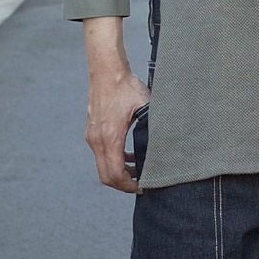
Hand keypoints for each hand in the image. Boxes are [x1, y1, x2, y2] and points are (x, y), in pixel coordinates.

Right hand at [85, 69, 150, 193]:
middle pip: (106, 176)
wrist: (106, 72)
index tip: (143, 187)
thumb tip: (167, 140)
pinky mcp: (91, 131)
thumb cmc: (125, 86)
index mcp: (111, 137)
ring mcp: (92, 136)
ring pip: (102, 166)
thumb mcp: (145, 106)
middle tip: (140, 184)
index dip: (129, 185)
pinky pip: (101, 154)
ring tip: (137, 171)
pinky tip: (128, 155)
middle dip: (123, 184)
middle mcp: (97, 140)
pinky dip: (113, 160)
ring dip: (118, 172)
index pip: (115, 174)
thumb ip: (153, 125)